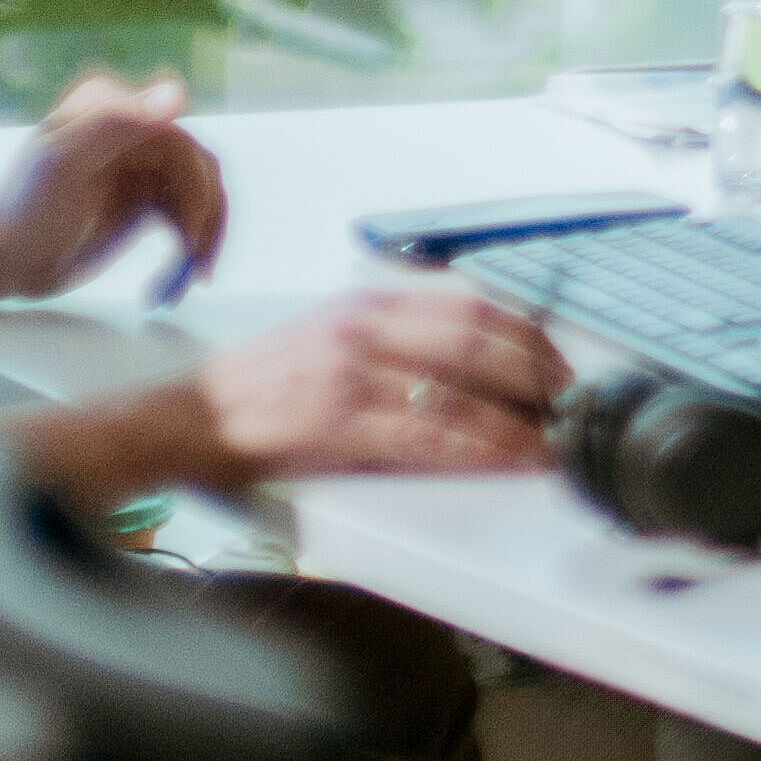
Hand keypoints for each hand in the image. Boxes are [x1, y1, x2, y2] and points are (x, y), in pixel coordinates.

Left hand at [0, 69, 223, 306]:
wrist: (6, 257)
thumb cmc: (26, 210)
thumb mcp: (64, 164)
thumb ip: (115, 123)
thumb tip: (178, 93)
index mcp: (112, 109)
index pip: (177, 139)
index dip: (193, 184)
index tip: (187, 232)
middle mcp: (132, 130)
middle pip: (198, 167)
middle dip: (204, 216)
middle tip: (195, 262)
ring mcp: (141, 164)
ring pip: (202, 190)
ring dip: (206, 232)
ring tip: (194, 274)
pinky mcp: (146, 196)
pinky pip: (189, 212)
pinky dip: (193, 242)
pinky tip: (182, 273)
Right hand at [134, 283, 564, 490]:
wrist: (186, 418)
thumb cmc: (263, 389)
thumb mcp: (336, 340)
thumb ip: (400, 343)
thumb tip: (478, 365)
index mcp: (369, 302)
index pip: (474, 306)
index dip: (532, 338)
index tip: (564, 366)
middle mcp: (366, 325)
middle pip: (483, 339)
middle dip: (542, 376)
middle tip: (573, 407)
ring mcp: (352, 370)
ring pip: (465, 387)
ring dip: (523, 418)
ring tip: (554, 440)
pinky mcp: (337, 419)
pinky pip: (431, 432)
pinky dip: (483, 447)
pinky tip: (511, 458)